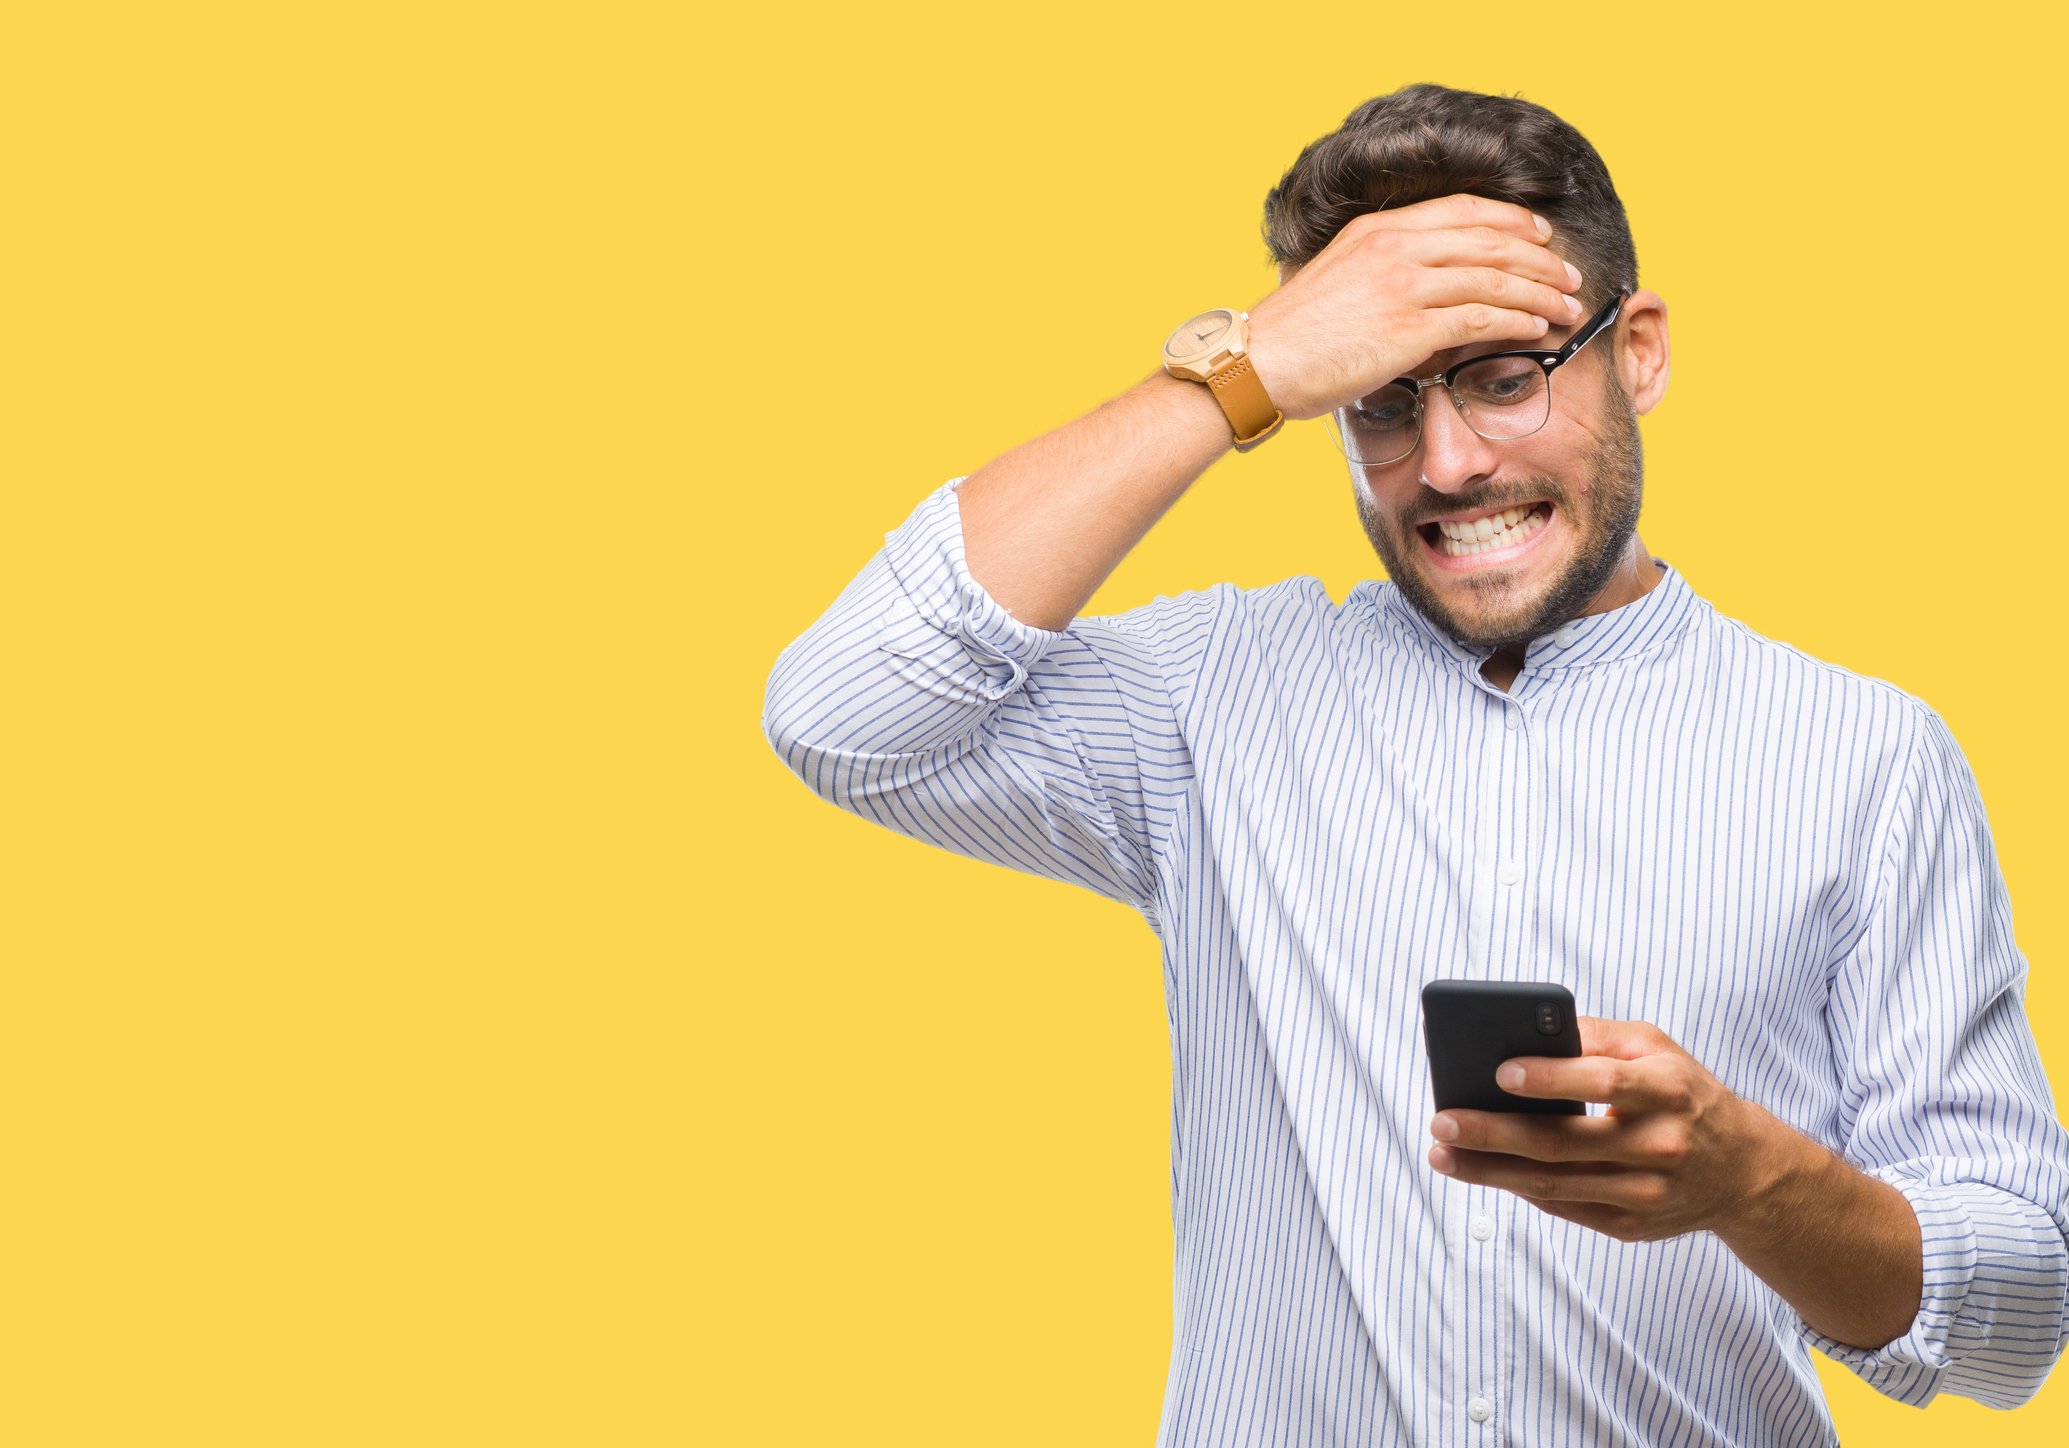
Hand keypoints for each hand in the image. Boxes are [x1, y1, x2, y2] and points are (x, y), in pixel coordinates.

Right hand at [1242, 192, 1586, 422]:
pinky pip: (1480, 318)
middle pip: (1489, 239)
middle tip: (1569, 273)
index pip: (1462, 210)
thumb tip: (1415, 290)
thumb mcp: (1333, 279)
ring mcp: (1403, 286)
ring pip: (1494, 277)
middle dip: (1539, 258)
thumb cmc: (1290, 337)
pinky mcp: (1408, 329)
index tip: (1540, 236)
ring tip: (1567, 305)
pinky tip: (1537, 327)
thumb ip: (1377, 271)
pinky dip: (1516, 320)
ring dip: (1539, 291)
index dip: (1511, 220)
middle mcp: (1394, 249)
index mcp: (1377, 230)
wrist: (1257, 364)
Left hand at [1425, 1016, 1788, 1242]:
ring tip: (1443, 1152)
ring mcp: (1647, 1193)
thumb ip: (1596, 1036)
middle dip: (1494, 1132)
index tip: (1499, 1071)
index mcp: (1668, 1090)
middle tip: (1442, 1119)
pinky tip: (1482, 1171)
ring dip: (1489, 1171)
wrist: (1743, 1170)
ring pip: (1554, 1183)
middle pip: (1564, 1142)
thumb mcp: (1656, 1048)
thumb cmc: (1684, 1094)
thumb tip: (1526, 1029)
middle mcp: (1661, 1145)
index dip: (1550, 1077)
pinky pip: (1562, 1206)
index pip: (1603, 1082)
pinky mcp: (1632, 1226)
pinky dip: (1519, 1188)